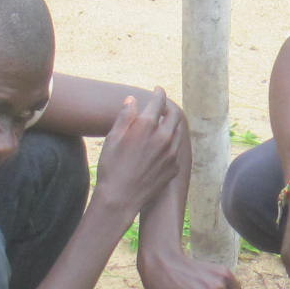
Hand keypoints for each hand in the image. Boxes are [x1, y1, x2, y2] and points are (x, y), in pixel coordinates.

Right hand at [93, 90, 182, 218]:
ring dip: (173, 124)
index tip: (158, 90)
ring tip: (166, 122)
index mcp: (147, 126)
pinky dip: (172, 142)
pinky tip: (164, 145)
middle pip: (174, 115)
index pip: (158, 102)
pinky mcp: (174, 167)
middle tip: (163, 105)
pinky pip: (176, 149)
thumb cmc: (112, 167)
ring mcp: (171, 153)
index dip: (159, 93)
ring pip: (178, 131)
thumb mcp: (113, 138)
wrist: (120, 198)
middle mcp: (163, 137)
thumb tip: (132, 100)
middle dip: (169, 107)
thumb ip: (125, 117)